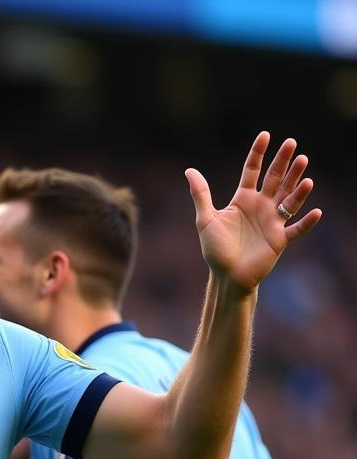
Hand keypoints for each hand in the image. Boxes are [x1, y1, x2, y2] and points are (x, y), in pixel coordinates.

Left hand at [185, 132, 319, 293]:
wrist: (226, 276)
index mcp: (243, 199)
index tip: (265, 135)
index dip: (258, 153)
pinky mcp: (280, 240)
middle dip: (283, 162)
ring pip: (289, 198)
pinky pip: (296, 229)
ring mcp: (273, 222)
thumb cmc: (216, 250)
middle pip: (275, 179)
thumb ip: (200, 195)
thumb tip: (189, 170)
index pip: (252, 171)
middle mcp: (261, 206)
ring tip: (303, 167)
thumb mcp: (205, 220)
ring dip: (297, 184)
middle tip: (292, 144)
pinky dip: (306, 221)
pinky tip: (315, 211)